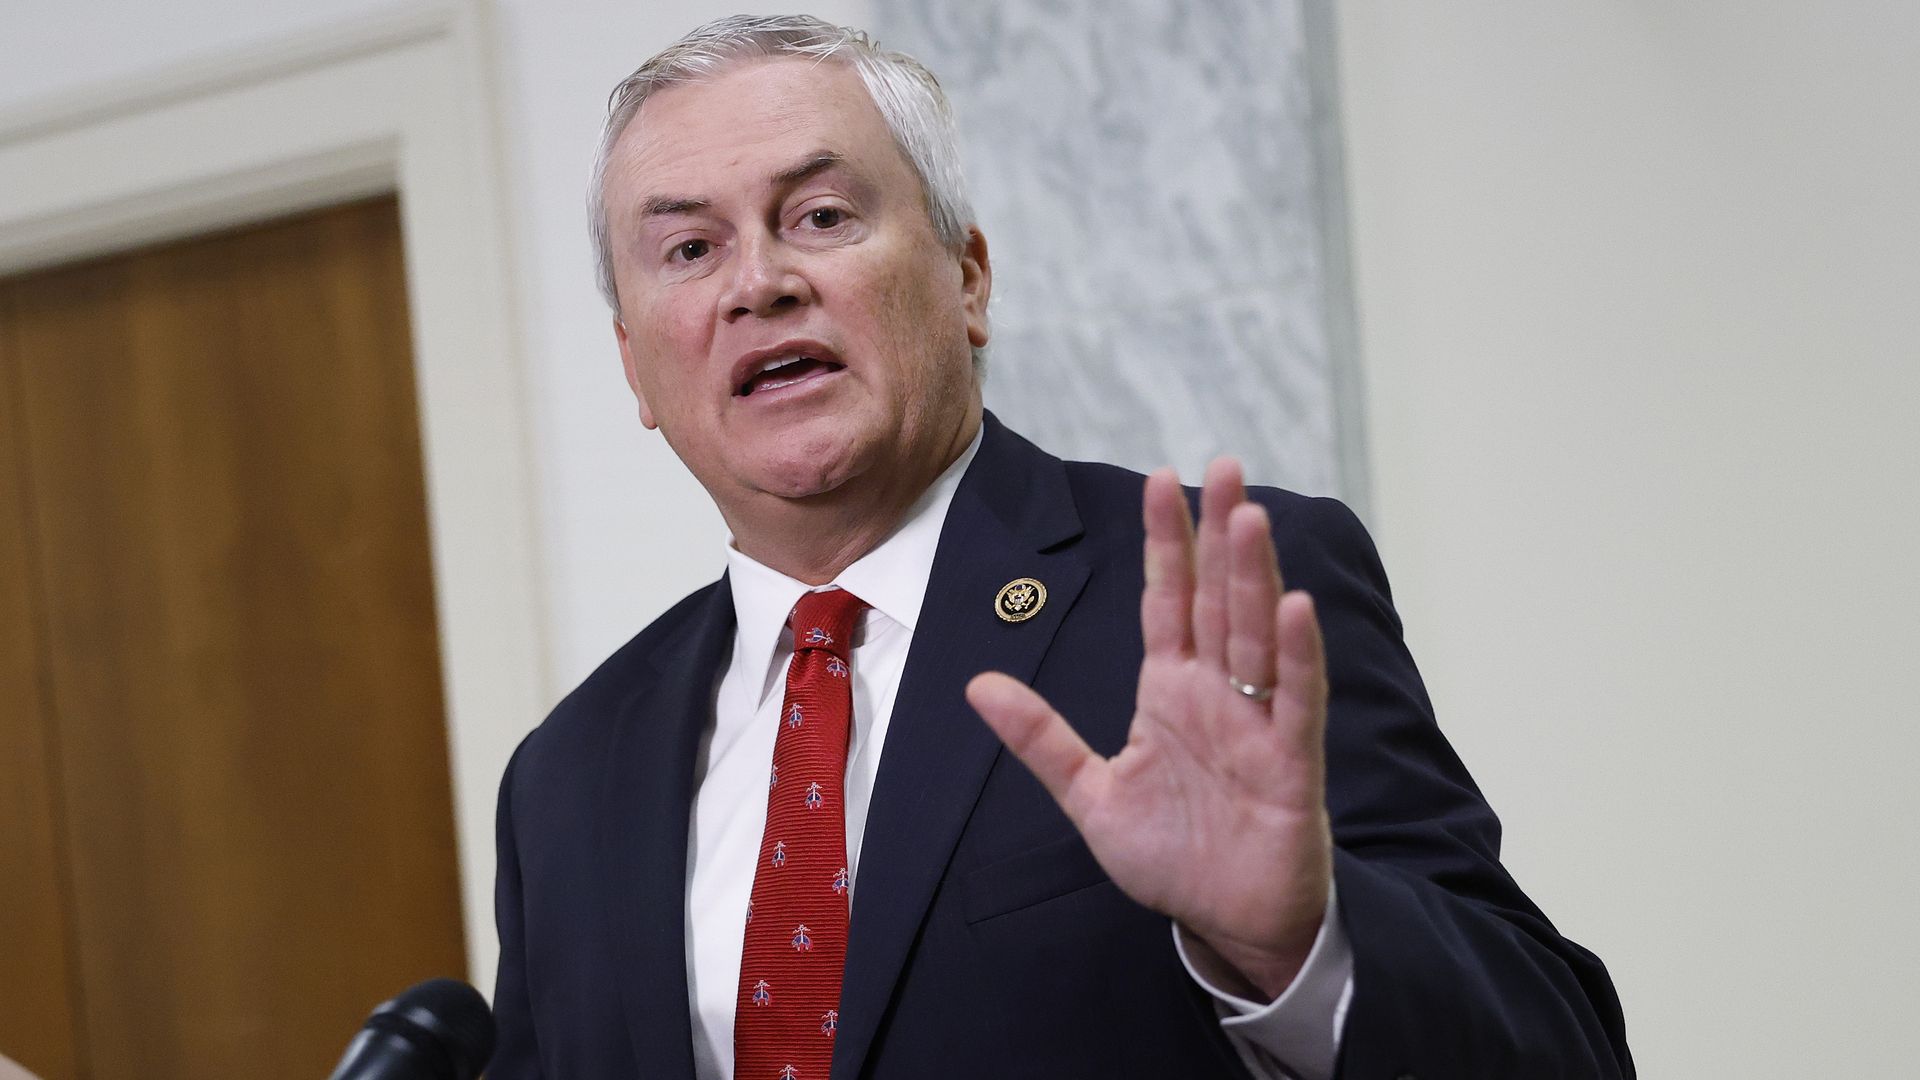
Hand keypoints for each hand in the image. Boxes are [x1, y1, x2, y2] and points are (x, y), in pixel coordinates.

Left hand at [966, 459, 1331, 999]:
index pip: (1168, 601)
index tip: (1158, 479)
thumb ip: (1040, 739)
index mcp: (1170, 691)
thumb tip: (976, 685)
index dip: (1165, 543)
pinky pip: (1296, 700)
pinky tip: (1294, 606)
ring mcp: (1257, 723)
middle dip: (1220, 533)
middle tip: (1226, 465)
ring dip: (1255, 576)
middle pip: (1218, 599)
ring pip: (1256, 634)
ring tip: (1250, 516)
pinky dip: (1296, 655)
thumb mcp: (1090, 796)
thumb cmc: (1172, 856)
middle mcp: (1217, 694)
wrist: (1227, 923)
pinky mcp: (1291, 762)